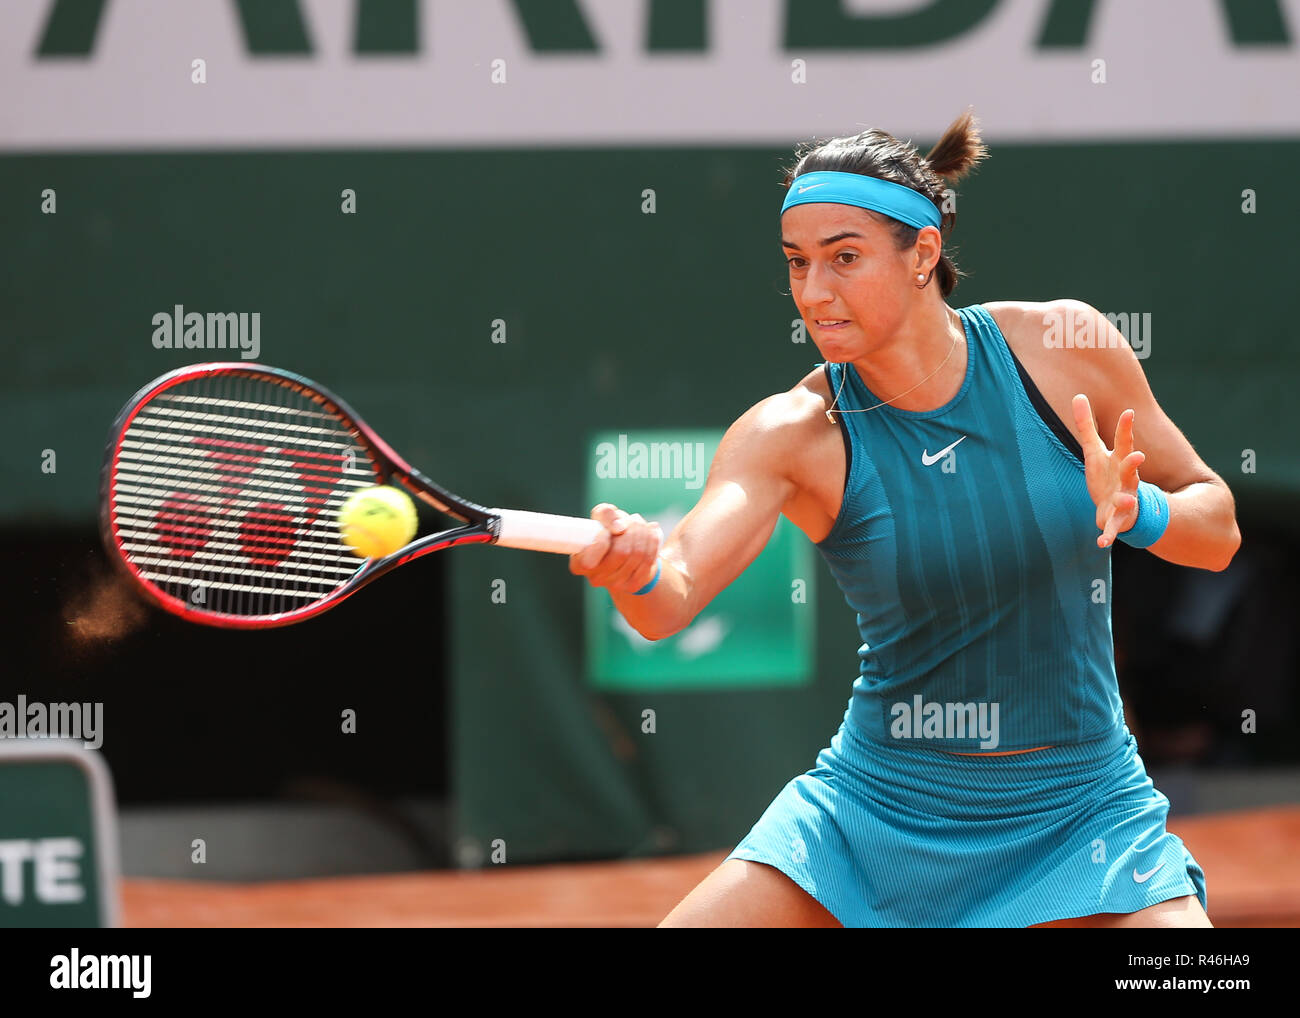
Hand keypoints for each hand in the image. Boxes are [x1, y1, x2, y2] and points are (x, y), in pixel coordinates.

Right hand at [568, 503, 662, 592]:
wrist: (626, 549)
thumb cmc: (609, 530)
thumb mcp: (603, 515)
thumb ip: (606, 514)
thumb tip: (619, 527)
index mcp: (579, 563)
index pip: (588, 561)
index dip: (602, 541)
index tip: (612, 530)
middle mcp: (595, 578)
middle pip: (621, 553)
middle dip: (630, 531)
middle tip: (632, 520)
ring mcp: (615, 584)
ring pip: (638, 554)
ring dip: (643, 533)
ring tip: (640, 524)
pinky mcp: (633, 585)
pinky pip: (649, 560)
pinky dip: (652, 542)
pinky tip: (650, 534)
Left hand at [1071, 394, 1144, 548]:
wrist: (1119, 508)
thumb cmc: (1107, 475)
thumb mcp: (1094, 451)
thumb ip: (1086, 425)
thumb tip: (1078, 395)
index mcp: (1119, 462)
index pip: (1123, 442)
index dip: (1125, 428)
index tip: (1128, 413)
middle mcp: (1126, 480)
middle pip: (1131, 470)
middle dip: (1133, 464)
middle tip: (1138, 457)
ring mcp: (1124, 500)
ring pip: (1128, 500)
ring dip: (1126, 501)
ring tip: (1126, 500)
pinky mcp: (1116, 520)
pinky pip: (1113, 529)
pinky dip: (1108, 536)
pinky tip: (1102, 543)